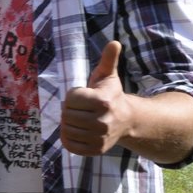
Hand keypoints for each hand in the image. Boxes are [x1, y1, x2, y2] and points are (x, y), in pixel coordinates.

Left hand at [62, 41, 129, 155]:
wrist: (126, 120)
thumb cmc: (111, 95)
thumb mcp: (108, 76)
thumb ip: (108, 59)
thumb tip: (114, 42)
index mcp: (103, 101)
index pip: (70, 99)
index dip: (72, 96)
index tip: (82, 95)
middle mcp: (102, 121)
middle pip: (66, 115)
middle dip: (69, 110)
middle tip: (78, 109)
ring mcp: (99, 137)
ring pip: (67, 130)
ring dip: (68, 124)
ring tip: (78, 119)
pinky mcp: (96, 150)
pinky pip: (70, 145)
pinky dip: (68, 138)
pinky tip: (76, 130)